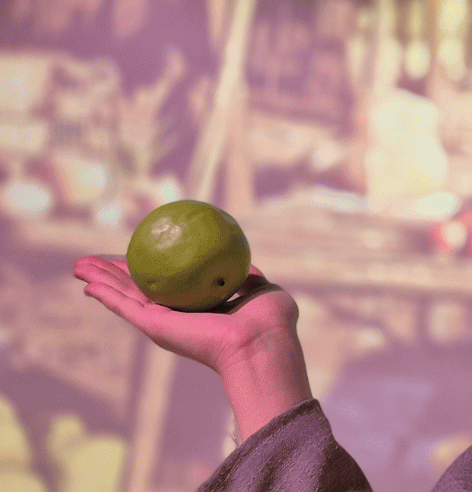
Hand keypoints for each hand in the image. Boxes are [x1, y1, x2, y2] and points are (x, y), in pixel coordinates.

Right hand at [74, 255, 313, 438]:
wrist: (262, 342)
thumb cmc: (270, 321)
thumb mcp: (262, 289)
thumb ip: (251, 277)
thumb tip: (245, 262)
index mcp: (198, 309)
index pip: (167, 284)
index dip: (149, 269)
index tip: (135, 253)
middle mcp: (176, 317)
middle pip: (137, 290)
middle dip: (113, 275)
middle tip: (91, 261)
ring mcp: (163, 323)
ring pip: (123, 297)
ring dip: (99, 281)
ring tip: (78, 267)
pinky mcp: (155, 327)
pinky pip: (124, 307)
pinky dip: (105, 295)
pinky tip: (87, 283)